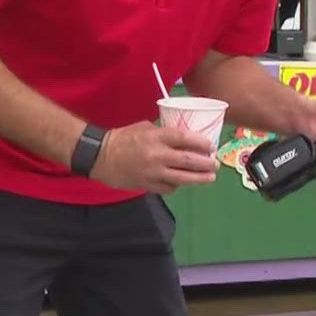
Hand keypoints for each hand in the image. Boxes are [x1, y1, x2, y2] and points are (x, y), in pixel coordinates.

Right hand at [89, 122, 217, 192]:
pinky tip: (182, 182)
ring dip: (199, 179)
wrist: (100, 156)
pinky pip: (169, 188)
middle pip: (188, 160)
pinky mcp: (147, 185)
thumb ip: (164, 132)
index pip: (185, 138)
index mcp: (156, 137)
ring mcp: (153, 172)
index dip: (201, 143)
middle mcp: (157, 155)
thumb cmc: (123, 138)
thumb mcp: (144, 127)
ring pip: (182, 178)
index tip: (211, 146)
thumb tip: (184, 137)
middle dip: (206, 163)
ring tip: (210, 178)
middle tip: (215, 164)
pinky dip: (177, 185)